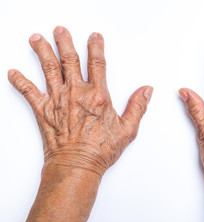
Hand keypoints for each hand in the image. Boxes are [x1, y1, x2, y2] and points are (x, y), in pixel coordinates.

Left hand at [8, 26, 152, 175]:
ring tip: (37, 39)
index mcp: (98, 95)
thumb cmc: (101, 150)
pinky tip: (13, 72)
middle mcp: (76, 92)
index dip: (96, 47)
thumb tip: (146, 91)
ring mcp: (58, 99)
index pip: (97, 63)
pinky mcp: (43, 110)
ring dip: (42, 51)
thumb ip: (137, 107)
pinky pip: (28, 91)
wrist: (77, 165)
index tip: (94, 37)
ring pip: (48, 68)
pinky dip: (19, 81)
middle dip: (64, 42)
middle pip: (69, 59)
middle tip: (60, 30)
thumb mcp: (128, 129)